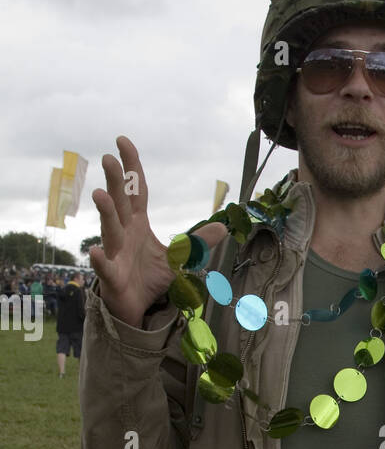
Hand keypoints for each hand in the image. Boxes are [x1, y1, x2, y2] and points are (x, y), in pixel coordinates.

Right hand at [90, 136, 227, 326]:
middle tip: (109, 158)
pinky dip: (100, 260)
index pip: (136, 191)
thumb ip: (198, 243)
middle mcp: (123, 233)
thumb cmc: (151, 278)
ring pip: (109, 230)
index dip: (131, 167)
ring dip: (105, 213)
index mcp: (137, 223)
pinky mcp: (112, 277)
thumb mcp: (179, 259)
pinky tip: (96, 251)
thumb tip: (224, 227)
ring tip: (100, 194)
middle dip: (115, 181)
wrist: (137, 307)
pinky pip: (105, 267)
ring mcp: (115, 253)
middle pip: (120, 203)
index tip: (122, 141)